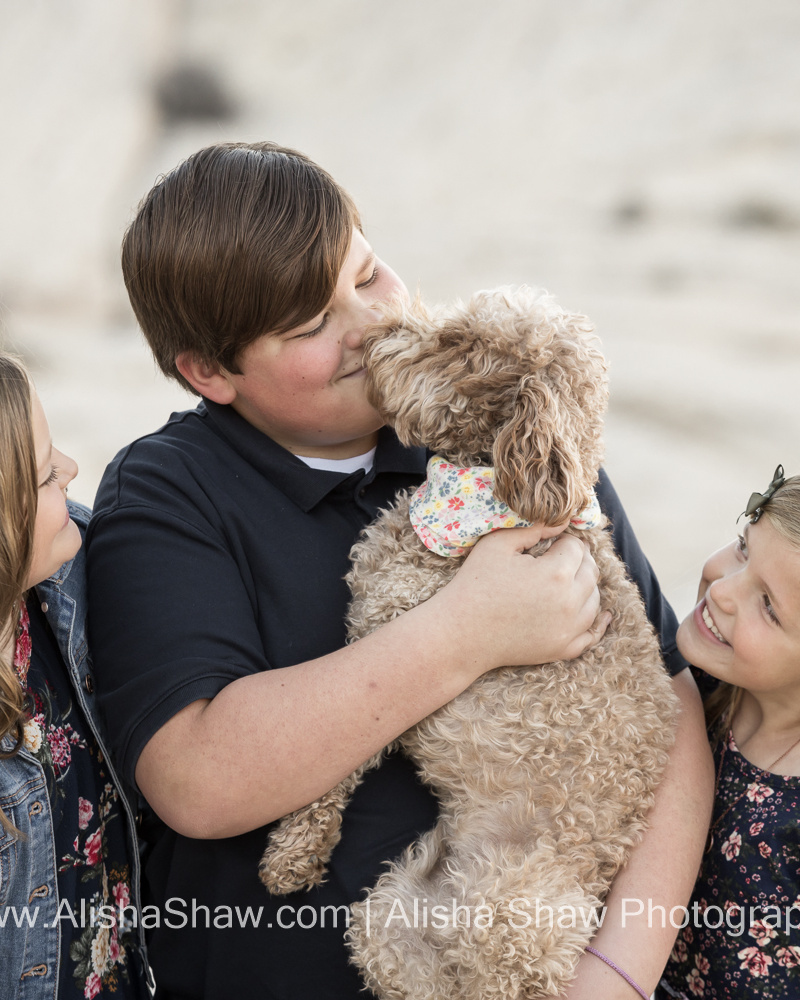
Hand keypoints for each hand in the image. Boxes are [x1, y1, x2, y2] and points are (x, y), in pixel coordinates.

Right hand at [438, 524, 610, 672]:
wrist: (460, 634)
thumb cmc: (475, 584)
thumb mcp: (498, 544)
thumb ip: (534, 529)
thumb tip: (562, 522)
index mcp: (556, 572)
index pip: (576, 546)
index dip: (562, 540)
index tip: (548, 542)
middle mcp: (570, 602)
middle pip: (590, 571)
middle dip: (577, 559)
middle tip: (559, 556)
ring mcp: (569, 629)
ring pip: (594, 599)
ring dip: (585, 585)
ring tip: (565, 579)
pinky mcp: (562, 649)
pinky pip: (592, 635)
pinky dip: (599, 623)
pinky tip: (604, 615)